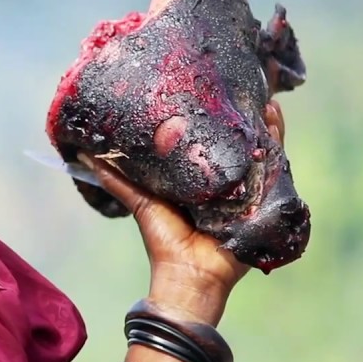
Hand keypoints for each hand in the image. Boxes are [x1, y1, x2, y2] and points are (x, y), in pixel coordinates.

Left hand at [78, 101, 286, 325]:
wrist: (188, 274)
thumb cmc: (164, 240)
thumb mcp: (140, 201)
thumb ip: (117, 179)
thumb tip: (84, 154)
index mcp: (200, 181)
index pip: (211, 144)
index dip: (215, 120)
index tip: (213, 92)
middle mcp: (227, 184)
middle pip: (240, 144)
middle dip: (245, 118)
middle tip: (244, 87)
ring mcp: (248, 192)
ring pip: (262, 152)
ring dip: (266, 125)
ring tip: (265, 99)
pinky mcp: (265, 202)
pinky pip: (276, 171)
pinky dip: (277, 144)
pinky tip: (274, 119)